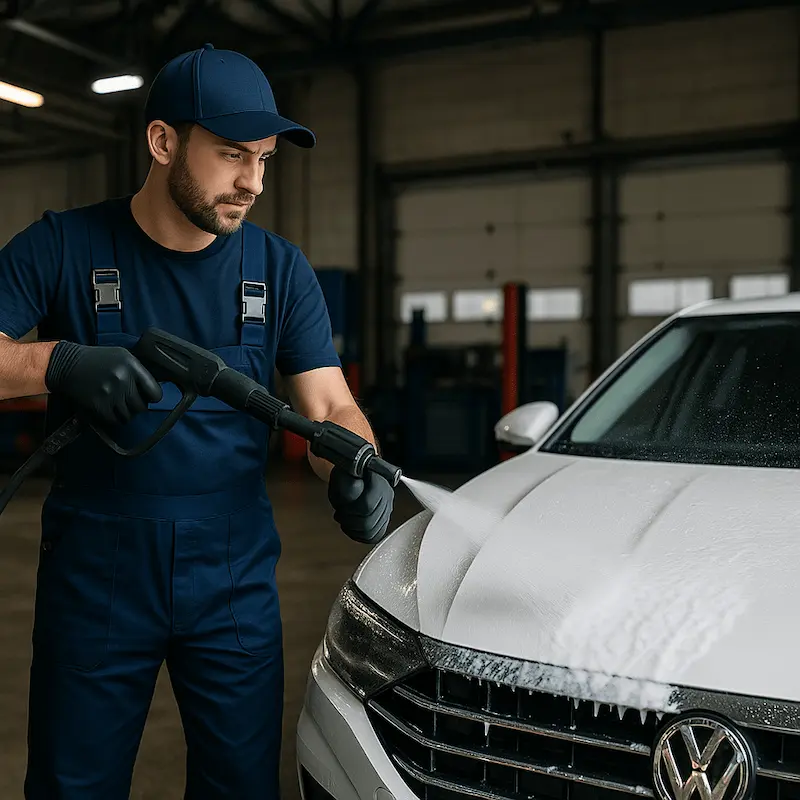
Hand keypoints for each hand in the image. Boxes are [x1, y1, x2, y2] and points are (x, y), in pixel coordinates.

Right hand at [45, 341, 162, 426]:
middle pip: (142, 407)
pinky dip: (113, 418)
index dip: (152, 397)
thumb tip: (154, 388)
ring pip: (129, 416)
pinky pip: (114, 420)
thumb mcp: (122, 356)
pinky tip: (109, 409)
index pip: (155, 392)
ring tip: (118, 404)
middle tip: (129, 401)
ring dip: (125, 413)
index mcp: (132, 365)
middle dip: (137, 406)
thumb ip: (139, 371)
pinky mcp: (98, 404)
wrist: (67, 364)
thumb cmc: (97, 360)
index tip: (147, 396)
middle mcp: (123, 379)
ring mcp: (110, 393)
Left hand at [327, 466, 393, 544]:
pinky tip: (352, 528)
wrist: (354, 475)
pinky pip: (375, 536)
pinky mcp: (385, 519)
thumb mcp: (344, 474)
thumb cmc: (347, 475)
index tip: (340, 507)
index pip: (367, 505)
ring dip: (354, 530)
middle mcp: (387, 496)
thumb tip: (355, 490)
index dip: (349, 511)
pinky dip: (360, 536)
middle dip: (350, 522)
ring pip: (373, 532)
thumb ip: (349, 484)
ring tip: (345, 522)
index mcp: (379, 482)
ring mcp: (387, 509)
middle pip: (370, 522)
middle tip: (340, 515)